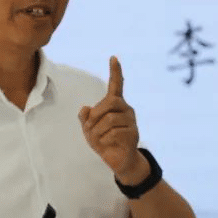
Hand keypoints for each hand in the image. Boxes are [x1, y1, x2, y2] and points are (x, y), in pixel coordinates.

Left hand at [79, 56, 142, 179]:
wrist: (117, 160)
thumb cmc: (103, 141)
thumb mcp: (88, 129)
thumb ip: (85, 118)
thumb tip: (85, 108)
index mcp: (115, 104)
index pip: (116, 85)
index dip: (115, 71)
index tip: (113, 57)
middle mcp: (126, 108)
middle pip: (108, 103)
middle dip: (94, 117)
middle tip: (89, 129)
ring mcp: (131, 120)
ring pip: (109, 119)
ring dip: (97, 131)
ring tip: (99, 139)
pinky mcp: (133, 133)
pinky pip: (113, 132)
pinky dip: (104, 140)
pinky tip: (107, 144)